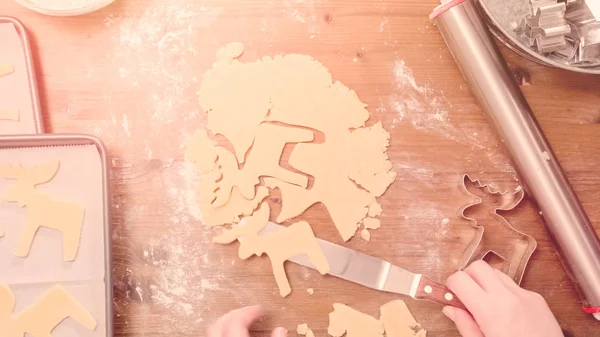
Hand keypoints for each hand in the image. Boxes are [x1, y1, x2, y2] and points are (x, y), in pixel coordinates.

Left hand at [207, 305, 286, 336]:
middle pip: (220, 322)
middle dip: (236, 313)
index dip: (250, 311)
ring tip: (241, 321)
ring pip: (213, 330)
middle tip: (250, 311)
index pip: (237, 319)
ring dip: (227, 321)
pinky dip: (223, 331)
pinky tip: (234, 334)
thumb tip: (281, 330)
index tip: (260, 308)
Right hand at [443, 261, 562, 336]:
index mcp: (489, 311)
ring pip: (496, 273)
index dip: (451, 285)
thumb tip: (450, 308)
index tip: (452, 296)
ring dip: (486, 282)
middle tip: (467, 296)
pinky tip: (508, 312)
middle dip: (468, 277)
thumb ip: (465, 325)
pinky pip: (514, 286)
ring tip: (487, 304)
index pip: (460, 279)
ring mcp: (524, 295)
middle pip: (478, 266)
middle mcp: (507, 297)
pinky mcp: (537, 298)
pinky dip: (505, 293)